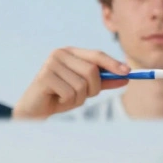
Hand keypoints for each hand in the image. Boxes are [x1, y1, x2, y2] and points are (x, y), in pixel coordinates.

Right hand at [12, 47, 130, 118]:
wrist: (35, 109)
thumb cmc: (60, 97)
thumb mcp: (85, 89)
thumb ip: (104, 81)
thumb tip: (125, 77)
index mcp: (70, 52)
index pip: (96, 55)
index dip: (113, 63)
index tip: (128, 73)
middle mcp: (60, 53)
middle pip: (92, 70)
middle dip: (93, 88)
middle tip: (82, 96)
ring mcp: (51, 63)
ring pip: (82, 85)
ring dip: (78, 98)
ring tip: (65, 98)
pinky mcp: (45, 76)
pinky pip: (70, 93)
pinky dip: (68, 102)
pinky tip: (57, 100)